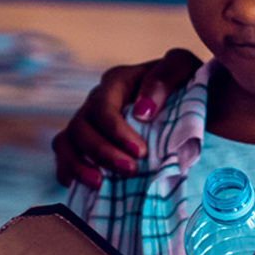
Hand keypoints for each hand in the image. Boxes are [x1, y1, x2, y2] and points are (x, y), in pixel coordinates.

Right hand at [51, 48, 201, 187]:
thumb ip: (164, 77)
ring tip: (99, 184)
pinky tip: (85, 186)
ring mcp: (88, 123)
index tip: (140, 152)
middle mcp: (96, 101)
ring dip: (79, 165)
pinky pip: (65, 155)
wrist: (189, 104)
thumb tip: (142, 110)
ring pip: (67, 142)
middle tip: (130, 171)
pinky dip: (69, 171)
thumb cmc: (185, 84)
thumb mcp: (183, 68)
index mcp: (118, 82)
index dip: (116, 131)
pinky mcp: (85, 143)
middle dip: (102, 152)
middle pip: (81, 127)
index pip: (103, 107)